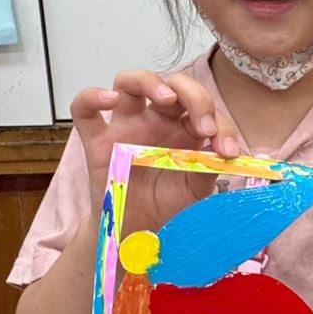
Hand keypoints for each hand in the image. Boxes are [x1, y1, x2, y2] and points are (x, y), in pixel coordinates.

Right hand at [70, 69, 239, 230]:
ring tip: (167, 97)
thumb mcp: (196, 189)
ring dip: (149, 81)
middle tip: (206, 126)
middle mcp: (155, 120)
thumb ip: (209, 168)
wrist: (137, 232)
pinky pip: (84, 109)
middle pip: (171, 84)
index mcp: (183, 127)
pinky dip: (92, 97)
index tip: (228, 151)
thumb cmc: (166, 204)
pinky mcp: (97, 141)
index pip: (203, 108)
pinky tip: (109, 99)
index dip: (220, 123)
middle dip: (195, 96)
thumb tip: (224, 153)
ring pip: (128, 82)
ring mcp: (124, 126)